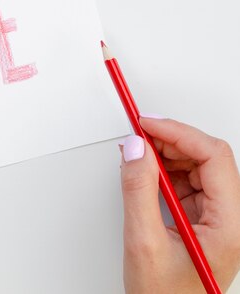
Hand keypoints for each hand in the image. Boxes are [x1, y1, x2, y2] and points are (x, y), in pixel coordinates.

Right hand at [120, 116, 239, 292]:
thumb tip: (137, 150)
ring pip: (197, 167)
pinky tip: (144, 172)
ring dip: (166, 155)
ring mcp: (216, 218)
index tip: (148, 124)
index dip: (179, 133)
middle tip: (139, 135)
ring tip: (138, 153)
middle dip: (171, 141)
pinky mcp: (200, 219)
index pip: (214, 159)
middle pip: (208, 158)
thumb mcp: (144, 242)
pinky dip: (163, 171)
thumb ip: (139, 191)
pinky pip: (186, 182)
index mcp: (228, 224)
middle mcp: (229, 218)